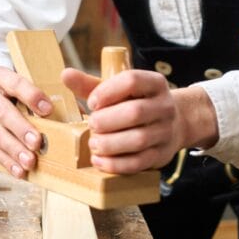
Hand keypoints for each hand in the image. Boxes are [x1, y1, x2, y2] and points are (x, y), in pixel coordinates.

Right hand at [0, 65, 52, 177]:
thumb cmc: (18, 89)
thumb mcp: (29, 82)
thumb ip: (49, 94)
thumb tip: (77, 115)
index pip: (15, 83)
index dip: (31, 96)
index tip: (47, 110)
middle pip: (2, 112)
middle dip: (21, 129)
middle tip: (37, 143)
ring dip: (13, 150)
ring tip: (30, 162)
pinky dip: (6, 161)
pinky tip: (19, 171)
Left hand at [61, 65, 217, 174]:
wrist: (173, 123)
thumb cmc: (136, 103)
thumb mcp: (118, 90)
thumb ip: (91, 84)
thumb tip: (66, 75)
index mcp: (154, 83)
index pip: (132, 81)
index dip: (107, 91)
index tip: (92, 102)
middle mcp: (164, 106)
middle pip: (135, 112)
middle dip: (107, 120)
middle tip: (91, 124)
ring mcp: (165, 131)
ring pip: (138, 139)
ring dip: (110, 144)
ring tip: (93, 144)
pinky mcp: (161, 154)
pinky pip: (139, 162)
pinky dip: (116, 164)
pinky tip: (99, 161)